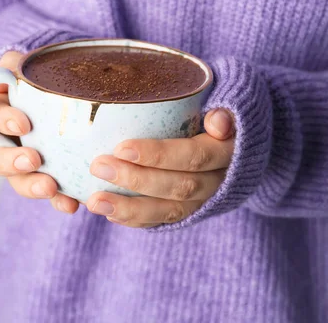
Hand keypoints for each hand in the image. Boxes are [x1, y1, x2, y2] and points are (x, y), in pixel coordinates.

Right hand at [0, 51, 79, 213]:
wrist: (64, 93)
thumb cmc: (42, 78)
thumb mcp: (28, 65)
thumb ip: (17, 63)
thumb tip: (11, 65)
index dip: (3, 122)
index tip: (23, 125)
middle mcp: (2, 140)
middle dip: (9, 162)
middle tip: (33, 160)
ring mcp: (22, 160)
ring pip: (16, 179)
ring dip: (31, 186)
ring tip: (52, 189)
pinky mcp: (46, 175)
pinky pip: (47, 191)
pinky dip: (58, 200)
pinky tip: (71, 204)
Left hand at [86, 109, 234, 227]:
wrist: (232, 149)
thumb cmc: (213, 117)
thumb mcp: (224, 105)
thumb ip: (221, 110)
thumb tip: (218, 120)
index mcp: (225, 152)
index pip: (193, 156)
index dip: (158, 155)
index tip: (121, 147)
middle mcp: (217, 182)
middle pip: (177, 186)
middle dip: (135, 179)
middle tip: (98, 166)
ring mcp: (202, 202)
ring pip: (168, 211)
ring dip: (128, 208)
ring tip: (94, 202)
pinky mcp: (188, 213)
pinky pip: (161, 222)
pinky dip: (133, 219)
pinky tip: (107, 211)